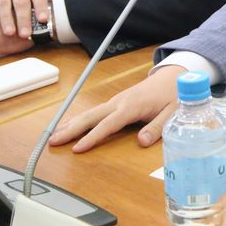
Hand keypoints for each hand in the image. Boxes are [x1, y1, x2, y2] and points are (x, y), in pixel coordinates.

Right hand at [48, 65, 186, 152]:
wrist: (173, 77)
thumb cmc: (172, 95)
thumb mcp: (172, 113)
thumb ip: (157, 128)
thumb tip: (141, 142)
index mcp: (132, 106)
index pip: (108, 124)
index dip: (92, 137)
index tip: (77, 149)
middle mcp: (119, 102)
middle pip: (91, 116)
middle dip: (71, 129)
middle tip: (52, 141)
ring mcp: (116, 101)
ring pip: (89, 113)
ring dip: (71, 124)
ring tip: (53, 137)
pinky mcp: (116, 102)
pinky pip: (94, 112)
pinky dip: (79, 119)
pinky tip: (69, 126)